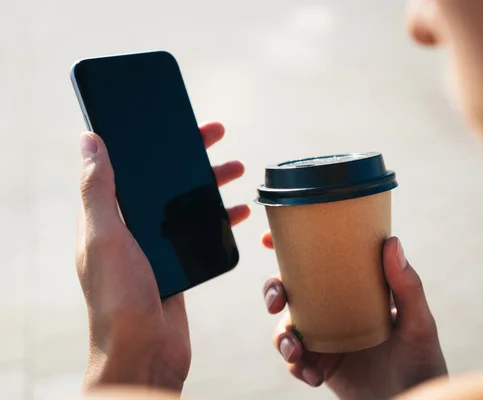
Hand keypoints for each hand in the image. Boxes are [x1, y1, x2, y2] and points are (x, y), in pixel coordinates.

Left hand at [76, 122, 249, 391]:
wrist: (143, 351)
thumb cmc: (118, 297)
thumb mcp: (105, 236)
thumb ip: (98, 189)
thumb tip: (88, 140)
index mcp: (109, 216)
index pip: (131, 165)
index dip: (153, 139)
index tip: (176, 118)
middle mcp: (131, 227)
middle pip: (165, 179)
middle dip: (191, 154)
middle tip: (216, 132)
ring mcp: (156, 245)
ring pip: (187, 203)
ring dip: (210, 183)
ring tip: (236, 167)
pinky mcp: (178, 263)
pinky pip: (200, 230)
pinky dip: (221, 216)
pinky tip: (241, 209)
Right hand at [262, 234, 446, 399]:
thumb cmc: (422, 360)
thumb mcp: (417, 322)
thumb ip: (407, 286)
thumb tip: (391, 241)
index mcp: (355, 289)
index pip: (321, 261)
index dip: (291, 248)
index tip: (269, 238)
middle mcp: (336, 309)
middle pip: (292, 290)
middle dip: (273, 290)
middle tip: (276, 300)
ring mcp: (326, 337)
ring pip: (287, 325)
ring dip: (281, 336)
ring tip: (295, 352)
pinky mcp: (321, 364)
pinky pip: (296, 360)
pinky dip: (296, 366)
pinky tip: (313, 375)